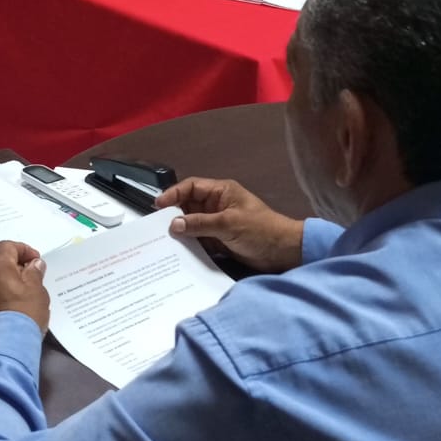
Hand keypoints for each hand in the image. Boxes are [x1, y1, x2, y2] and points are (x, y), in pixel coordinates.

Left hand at [0, 240, 49, 332]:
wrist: (5, 347)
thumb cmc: (24, 314)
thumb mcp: (37, 290)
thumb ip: (34, 272)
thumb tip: (33, 264)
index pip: (7, 247)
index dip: (23, 250)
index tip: (35, 262)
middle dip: (14, 268)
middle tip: (31, 279)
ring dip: (4, 283)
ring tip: (22, 296)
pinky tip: (10, 308)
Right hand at [158, 178, 304, 272]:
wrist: (284, 252)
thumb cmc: (261, 230)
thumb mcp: (228, 224)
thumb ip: (200, 223)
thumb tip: (174, 224)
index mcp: (222, 192)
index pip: (192, 187)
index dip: (174, 194)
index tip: (158, 205)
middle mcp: (217, 205)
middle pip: (189, 206)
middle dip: (174, 215)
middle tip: (157, 227)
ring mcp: (218, 224)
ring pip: (192, 224)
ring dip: (181, 232)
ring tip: (164, 241)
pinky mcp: (220, 241)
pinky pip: (199, 240)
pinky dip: (190, 245)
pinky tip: (178, 252)